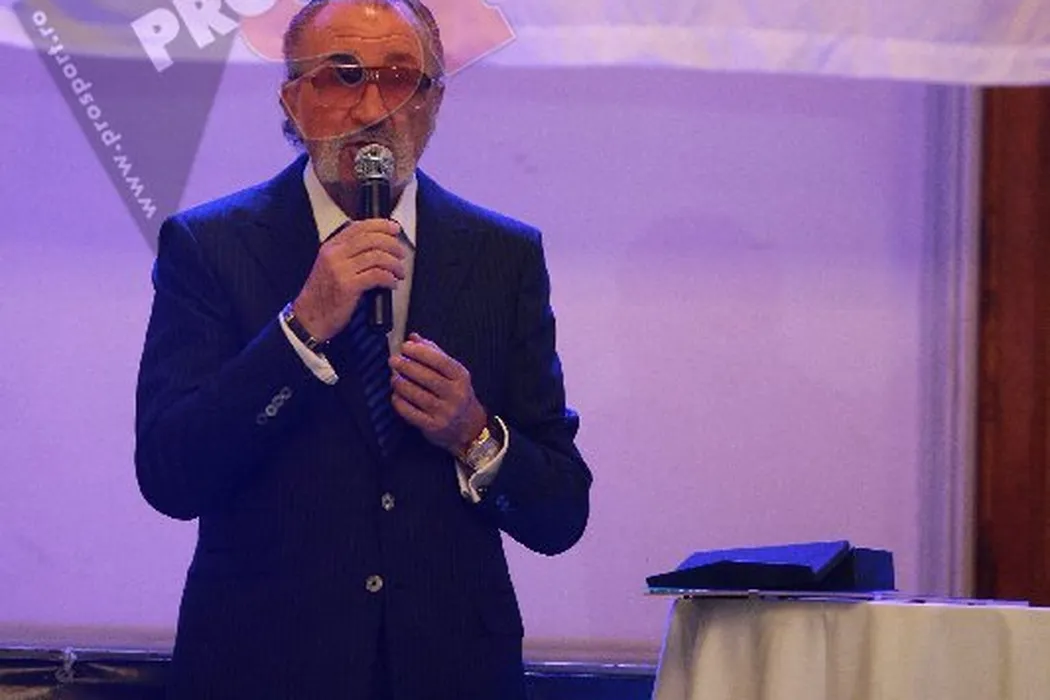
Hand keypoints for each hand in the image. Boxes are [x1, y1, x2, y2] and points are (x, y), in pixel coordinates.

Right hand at [292, 219, 404, 340]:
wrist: (309, 317)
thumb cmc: (322, 295)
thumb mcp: (330, 266)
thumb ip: (348, 254)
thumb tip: (377, 246)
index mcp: (331, 247)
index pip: (359, 227)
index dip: (381, 225)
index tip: (395, 229)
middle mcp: (334, 255)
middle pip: (371, 239)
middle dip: (392, 244)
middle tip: (401, 253)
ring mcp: (340, 270)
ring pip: (377, 257)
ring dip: (394, 264)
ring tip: (399, 272)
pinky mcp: (348, 287)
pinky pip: (377, 276)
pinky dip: (390, 278)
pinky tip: (392, 283)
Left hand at [390, 333, 486, 454]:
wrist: (469, 427)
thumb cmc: (457, 394)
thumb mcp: (453, 373)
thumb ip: (434, 353)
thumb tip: (413, 338)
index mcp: (461, 377)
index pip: (441, 361)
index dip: (421, 352)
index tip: (405, 346)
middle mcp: (456, 394)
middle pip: (428, 378)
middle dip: (407, 366)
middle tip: (393, 360)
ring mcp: (445, 412)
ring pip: (418, 395)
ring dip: (402, 384)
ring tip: (394, 377)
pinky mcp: (434, 427)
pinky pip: (412, 414)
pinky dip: (401, 403)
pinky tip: (396, 396)